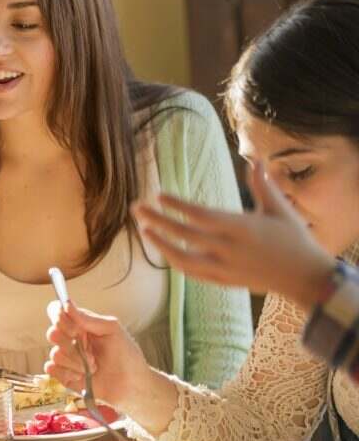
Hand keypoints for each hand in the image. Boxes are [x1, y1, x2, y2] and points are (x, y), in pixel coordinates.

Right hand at [43, 301, 149, 405]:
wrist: (132, 385)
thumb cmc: (126, 355)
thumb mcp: (111, 329)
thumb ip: (87, 317)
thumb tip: (66, 304)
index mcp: (80, 325)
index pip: (56, 312)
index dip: (59, 318)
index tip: (76, 329)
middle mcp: (70, 339)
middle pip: (52, 333)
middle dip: (71, 344)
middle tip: (90, 351)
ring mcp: (66, 358)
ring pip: (55, 354)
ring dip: (76, 362)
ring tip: (93, 367)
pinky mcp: (63, 375)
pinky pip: (52, 369)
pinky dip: (67, 373)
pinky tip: (82, 376)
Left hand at [133, 164, 335, 308]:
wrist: (304, 277)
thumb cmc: (293, 239)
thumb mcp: (280, 209)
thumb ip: (263, 185)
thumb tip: (255, 159)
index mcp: (240, 228)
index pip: (200, 215)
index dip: (176, 206)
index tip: (158, 195)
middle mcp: (227, 249)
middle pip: (183, 234)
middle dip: (156, 220)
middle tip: (136, 207)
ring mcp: (222, 268)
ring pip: (181, 258)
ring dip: (158, 243)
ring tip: (144, 228)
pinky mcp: (221, 281)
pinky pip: (190, 271)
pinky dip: (174, 260)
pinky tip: (162, 248)